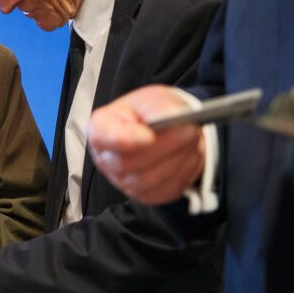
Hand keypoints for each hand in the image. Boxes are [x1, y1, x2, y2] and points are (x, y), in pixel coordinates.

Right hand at [87, 85, 205, 204]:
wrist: (167, 128)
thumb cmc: (152, 112)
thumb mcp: (153, 98)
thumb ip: (157, 106)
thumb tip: (169, 118)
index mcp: (101, 128)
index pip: (103, 138)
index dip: (124, 140)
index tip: (149, 135)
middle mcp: (106, 159)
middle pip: (127, 163)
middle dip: (163, 147)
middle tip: (190, 130)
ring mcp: (123, 181)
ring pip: (149, 180)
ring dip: (177, 159)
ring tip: (193, 139)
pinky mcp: (145, 194)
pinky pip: (166, 189)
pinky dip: (184, 171)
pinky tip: (189, 155)